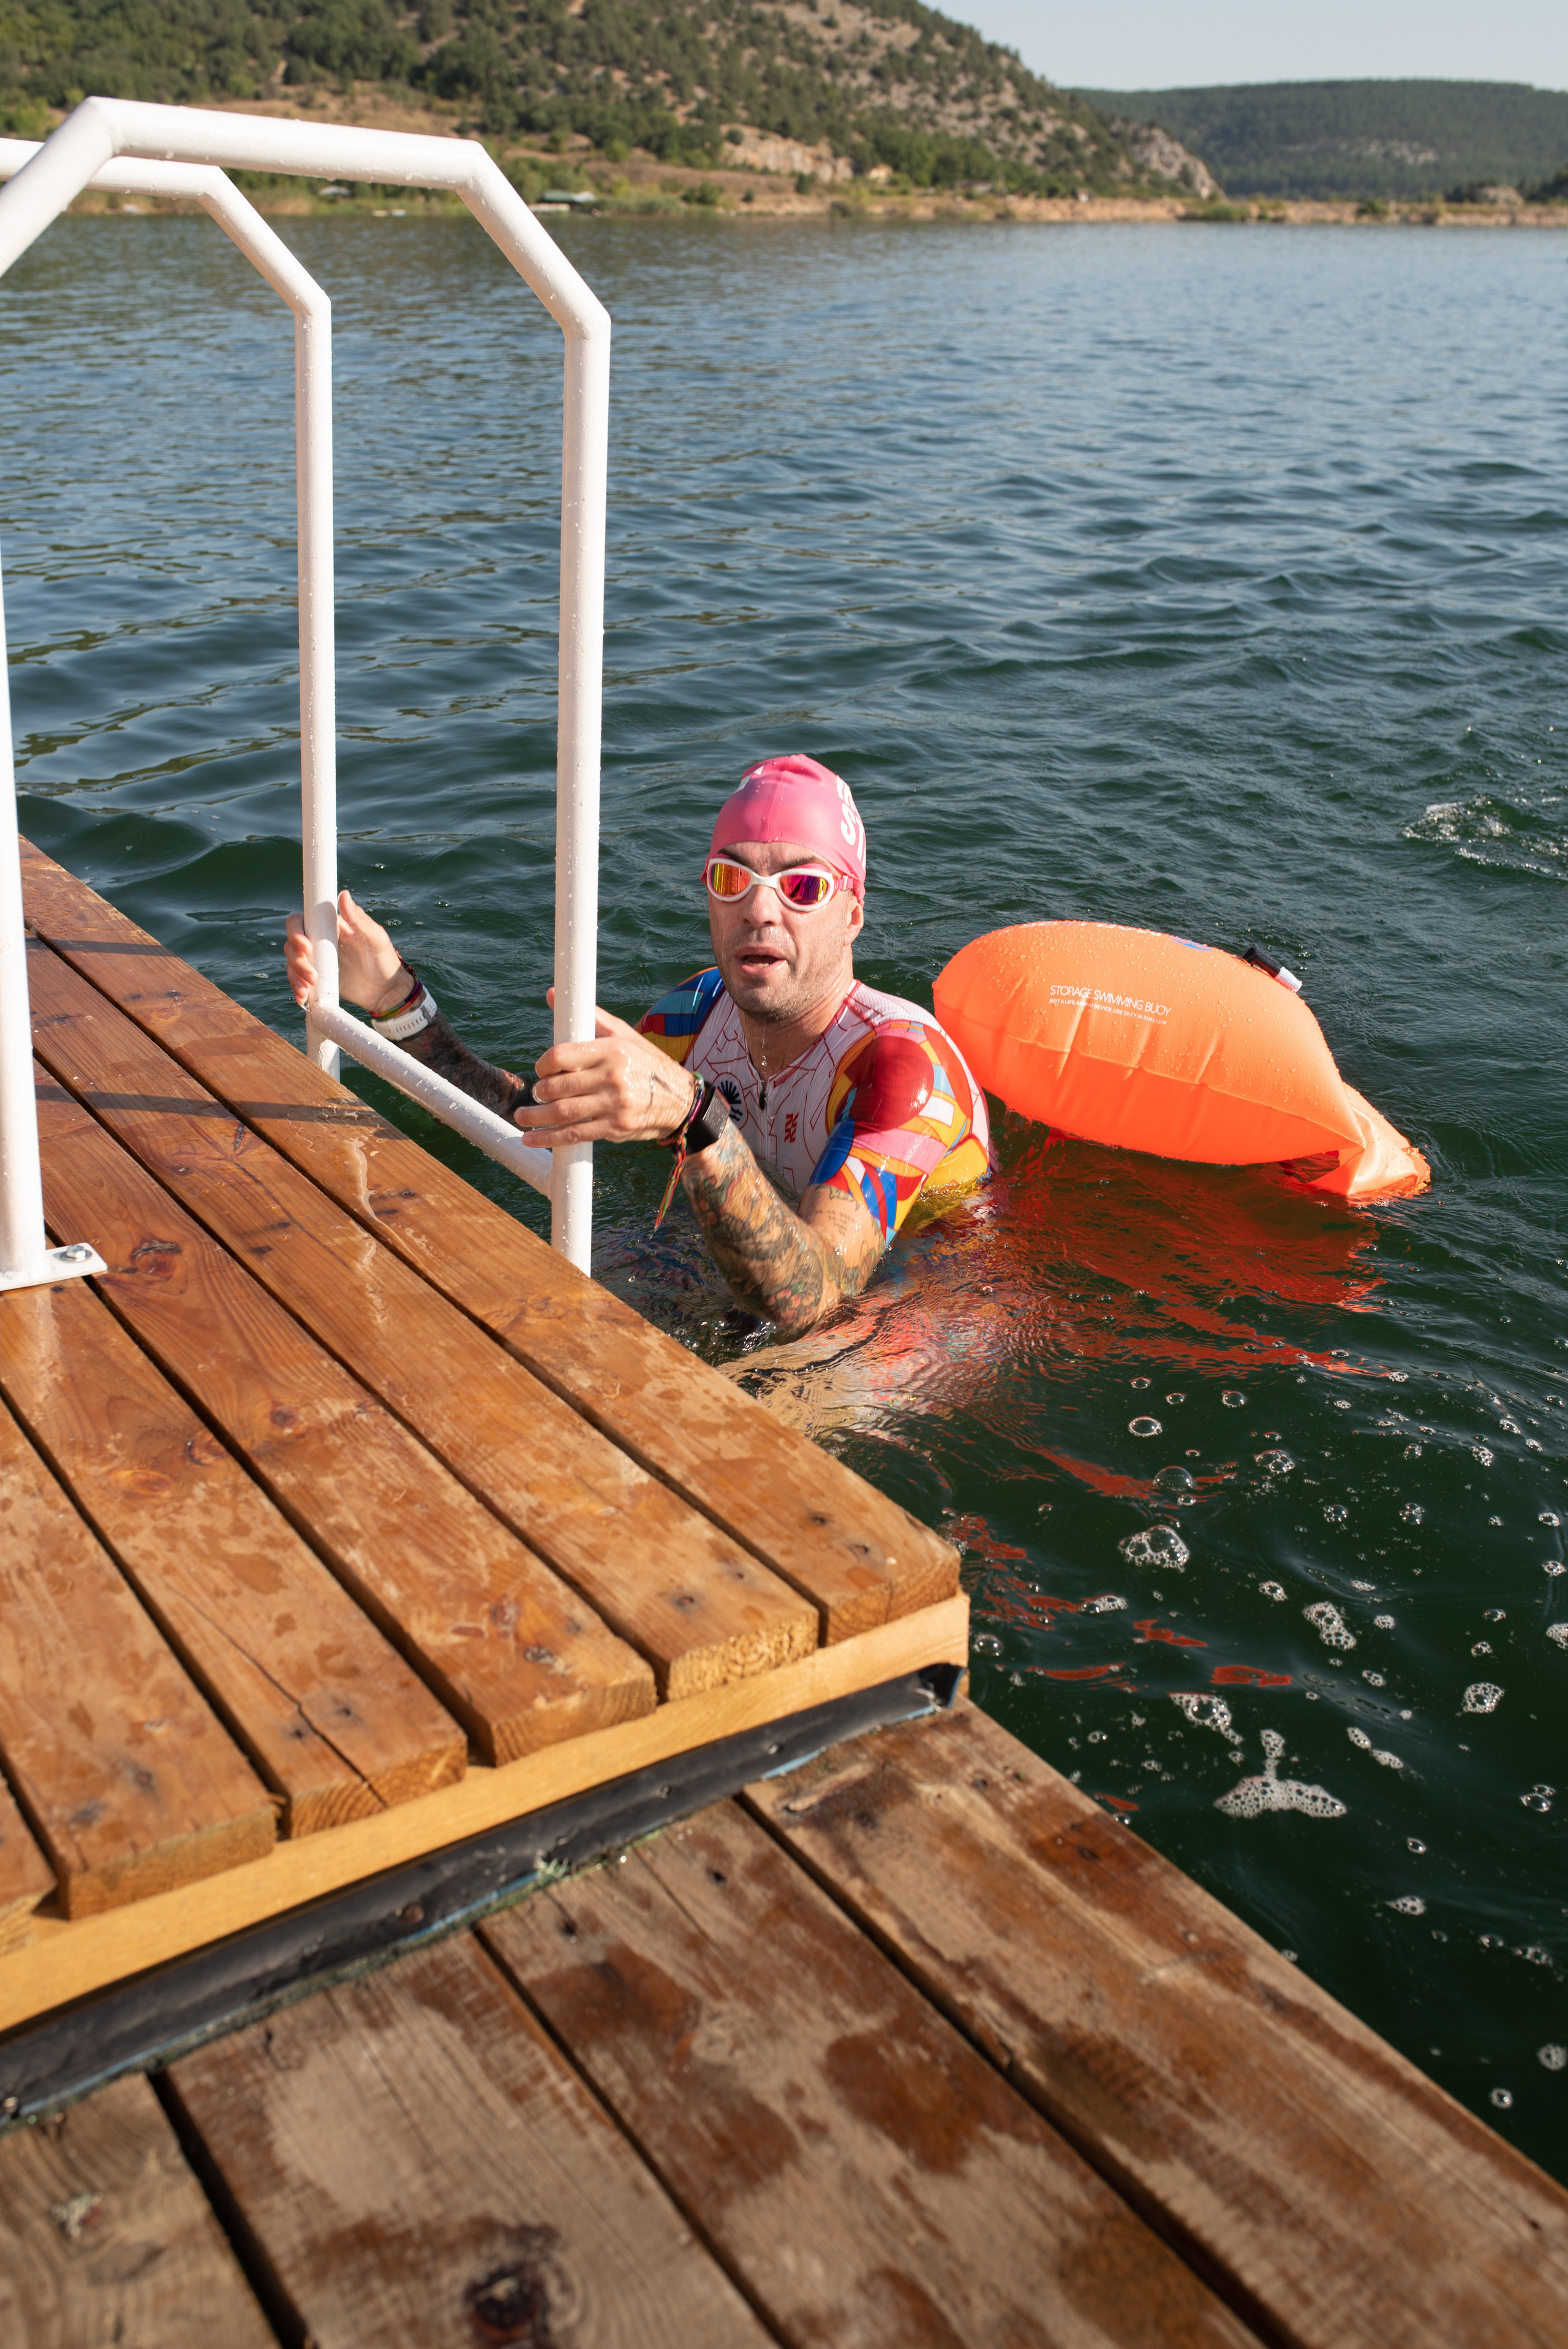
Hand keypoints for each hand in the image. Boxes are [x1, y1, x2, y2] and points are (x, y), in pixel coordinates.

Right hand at [285, 890, 408, 1014]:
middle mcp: (320, 940)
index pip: (303, 920)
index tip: (306, 947)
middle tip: (312, 974)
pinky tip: (302, 997)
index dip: (296, 931)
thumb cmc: (385, 961)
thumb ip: (359, 919)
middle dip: (295, 957)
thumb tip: (343, 895)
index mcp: (331, 926)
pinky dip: (296, 987)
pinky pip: (297, 979)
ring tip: (308, 988)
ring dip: (295, 974)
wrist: (387, 992)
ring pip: (292, 961)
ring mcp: (317, 959)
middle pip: (292, 942)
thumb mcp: (376, 939)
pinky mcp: (316, 977)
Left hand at [515, 998, 697, 1147]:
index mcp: (611, 1050)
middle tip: (535, 1093)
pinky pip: (576, 1134)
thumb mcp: (624, 1036)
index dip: (543, 1065)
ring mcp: (614, 1104)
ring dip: (536, 1117)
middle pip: (558, 1086)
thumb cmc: (646, 1064)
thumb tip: (552, 995)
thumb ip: (589, 1017)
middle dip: (539, 1092)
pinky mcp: (615, 1127)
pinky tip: (533, 1138)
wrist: (680, 1100)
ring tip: (522, 1117)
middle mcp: (612, 1076)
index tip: (540, 1071)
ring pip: (563, 1112)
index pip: (562, 1056)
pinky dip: (550, 1138)